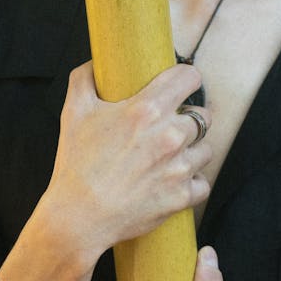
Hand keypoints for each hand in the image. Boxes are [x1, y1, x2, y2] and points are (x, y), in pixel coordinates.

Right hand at [43, 62, 211, 262]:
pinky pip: (203, 183)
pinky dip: (192, 183)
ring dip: (193, 151)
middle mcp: (170, 136)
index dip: (186, 79)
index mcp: (148, 109)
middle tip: (170, 127)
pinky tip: (174, 180)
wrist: (78, 217)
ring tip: (171, 156)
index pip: (190, 78)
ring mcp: (179, 168)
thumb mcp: (73, 112)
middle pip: (203, 115)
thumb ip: (85, 79)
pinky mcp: (182, 196)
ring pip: (207, 149)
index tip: (181, 86)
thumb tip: (96, 63)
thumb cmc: (76, 164)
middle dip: (188, 119)